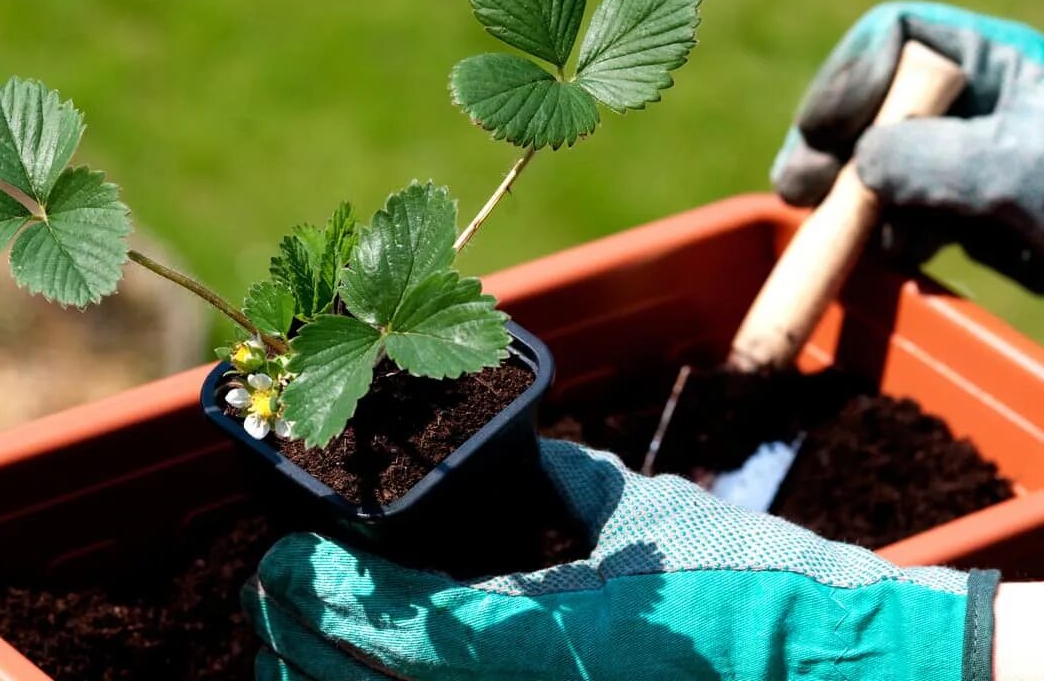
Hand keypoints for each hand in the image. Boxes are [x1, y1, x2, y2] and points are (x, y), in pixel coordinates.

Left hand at [243, 439, 996, 679]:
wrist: (841, 674)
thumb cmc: (758, 590)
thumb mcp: (648, 518)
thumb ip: (572, 484)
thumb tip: (529, 457)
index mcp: (538, 640)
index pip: (392, 624)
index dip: (318, 593)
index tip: (277, 558)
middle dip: (302, 639)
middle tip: (273, 591)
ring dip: (331, 673)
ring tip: (300, 637)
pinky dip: (395, 680)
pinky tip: (378, 661)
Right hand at [771, 1, 1043, 291]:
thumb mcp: (1020, 170)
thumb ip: (929, 157)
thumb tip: (855, 164)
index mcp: (999, 63)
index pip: (895, 36)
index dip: (848, 77)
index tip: (827, 135)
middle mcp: (976, 106)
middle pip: (871, 102)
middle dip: (830, 145)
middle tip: (798, 191)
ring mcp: (969, 164)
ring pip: (876, 164)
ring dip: (848, 198)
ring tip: (842, 235)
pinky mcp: (970, 219)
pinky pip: (899, 214)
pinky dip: (879, 234)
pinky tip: (886, 256)